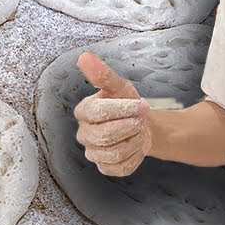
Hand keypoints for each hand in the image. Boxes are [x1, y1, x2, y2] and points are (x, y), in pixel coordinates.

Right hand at [73, 51, 151, 176]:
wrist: (141, 124)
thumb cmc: (127, 103)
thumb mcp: (119, 86)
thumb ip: (102, 74)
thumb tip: (84, 57)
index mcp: (83, 111)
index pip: (98, 112)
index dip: (122, 109)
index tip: (139, 105)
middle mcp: (83, 134)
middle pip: (105, 136)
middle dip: (129, 127)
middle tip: (141, 120)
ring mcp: (93, 153)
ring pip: (113, 153)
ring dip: (134, 142)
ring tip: (138, 132)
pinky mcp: (105, 167)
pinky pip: (120, 167)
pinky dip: (134, 156)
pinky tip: (136, 146)